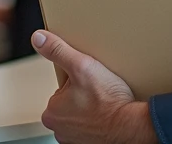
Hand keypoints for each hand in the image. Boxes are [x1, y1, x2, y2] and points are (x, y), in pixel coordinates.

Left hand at [32, 30, 157, 143]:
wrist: (131, 125)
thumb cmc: (109, 101)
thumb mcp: (81, 66)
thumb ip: (58, 51)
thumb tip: (39, 38)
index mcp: (52, 112)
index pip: (61, 88)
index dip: (76, 81)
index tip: (89, 82)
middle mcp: (59, 129)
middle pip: (70, 102)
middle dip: (83, 96)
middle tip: (98, 92)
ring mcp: (74, 139)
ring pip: (80, 115)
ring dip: (90, 109)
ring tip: (104, 103)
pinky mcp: (89, 143)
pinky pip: (90, 127)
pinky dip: (97, 122)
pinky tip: (107, 115)